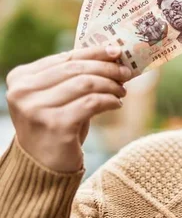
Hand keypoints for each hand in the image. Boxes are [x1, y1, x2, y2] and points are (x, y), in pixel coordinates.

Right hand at [5, 46, 132, 172]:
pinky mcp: (56, 125)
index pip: (65, 57)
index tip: (117, 51)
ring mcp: (37, 109)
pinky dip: (109, 100)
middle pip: (77, 69)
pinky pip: (92, 102)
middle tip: (126, 72)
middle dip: (107, 68)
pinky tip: (116, 104)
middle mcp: (23, 92)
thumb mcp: (58, 95)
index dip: (95, 52)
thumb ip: (74, 74)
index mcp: (20, 78)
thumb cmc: (56, 124)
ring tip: (122, 91)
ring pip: (86, 83)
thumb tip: (112, 53)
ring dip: (111, 85)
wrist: (44, 166)